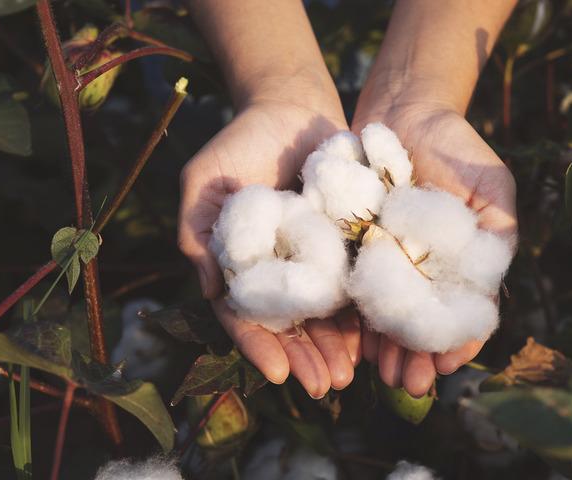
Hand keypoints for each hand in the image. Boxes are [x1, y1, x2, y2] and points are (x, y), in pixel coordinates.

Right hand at [178, 100, 360, 397]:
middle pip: (290, 326)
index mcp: (240, 265)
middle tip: (325, 387)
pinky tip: (373, 340)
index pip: (245, 315)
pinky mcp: (348, 244)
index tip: (276, 374)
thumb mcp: (204, 180)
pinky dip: (363, 314)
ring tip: (350, 376)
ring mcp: (314, 260)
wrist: (291, 107)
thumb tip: (208, 290)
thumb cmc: (239, 141)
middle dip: (305, 359)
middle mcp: (278, 270)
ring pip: (325, 315)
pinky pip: (355, 284)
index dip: (259, 345)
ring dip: (335, 348)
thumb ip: (197, 231)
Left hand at [353, 103, 516, 397]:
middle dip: (416, 356)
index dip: (457, 342)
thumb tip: (492, 285)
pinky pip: (355, 288)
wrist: (404, 110)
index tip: (447, 365)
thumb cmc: (456, 147)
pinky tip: (356, 342)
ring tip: (383, 376)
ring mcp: (388, 262)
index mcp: (460, 265)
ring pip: (388, 315)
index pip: (461, 314)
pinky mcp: (354, 247)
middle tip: (409, 384)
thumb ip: (498, 233)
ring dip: (387, 348)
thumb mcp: (491, 186)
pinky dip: (357, 316)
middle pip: (421, 323)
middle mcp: (424, 270)